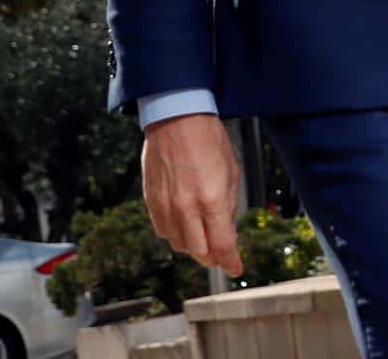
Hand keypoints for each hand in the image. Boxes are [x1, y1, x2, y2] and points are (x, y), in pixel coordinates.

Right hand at [141, 113, 242, 276]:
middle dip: (213, 258)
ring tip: (204, 236)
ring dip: (194, 246)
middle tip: (222, 255)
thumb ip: (229, 205)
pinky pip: (162, 231)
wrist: (177, 119)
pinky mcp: (151, 201)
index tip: (236, 269)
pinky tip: (185, 224)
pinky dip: (175, 234)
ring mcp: (166, 206)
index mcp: (212, 200)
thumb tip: (228, 231)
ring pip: (179, 245)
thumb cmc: (209, 140)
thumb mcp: (232, 171)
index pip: (222, 245)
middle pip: (199, 252)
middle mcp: (186, 208)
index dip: (230, 262)